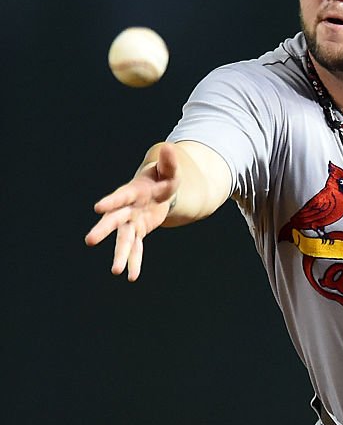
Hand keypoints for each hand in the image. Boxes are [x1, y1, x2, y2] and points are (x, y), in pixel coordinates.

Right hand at [85, 142, 179, 280]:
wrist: (159, 190)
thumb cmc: (163, 178)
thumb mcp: (169, 171)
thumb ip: (169, 163)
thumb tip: (170, 148)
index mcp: (133, 191)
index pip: (121, 196)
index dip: (111, 202)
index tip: (98, 208)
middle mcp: (128, 209)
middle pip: (113, 220)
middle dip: (103, 230)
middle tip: (89, 241)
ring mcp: (131, 222)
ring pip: (123, 239)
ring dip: (120, 254)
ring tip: (116, 271)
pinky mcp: (138, 232)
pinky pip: (136, 248)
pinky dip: (135, 262)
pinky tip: (132, 276)